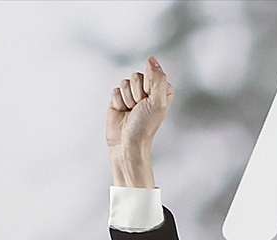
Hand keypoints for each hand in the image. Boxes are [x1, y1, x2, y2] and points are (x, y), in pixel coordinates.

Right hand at [107, 57, 172, 187]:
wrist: (127, 143)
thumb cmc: (145, 126)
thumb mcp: (157, 102)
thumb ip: (157, 78)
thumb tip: (151, 58)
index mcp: (162, 90)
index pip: (152, 73)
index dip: (148, 88)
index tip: (149, 102)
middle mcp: (148, 90)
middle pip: (136, 76)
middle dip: (136, 93)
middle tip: (139, 108)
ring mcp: (133, 94)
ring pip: (125, 82)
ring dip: (127, 99)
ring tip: (131, 111)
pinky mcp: (119, 98)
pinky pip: (115, 89)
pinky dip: (118, 102)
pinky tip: (123, 111)